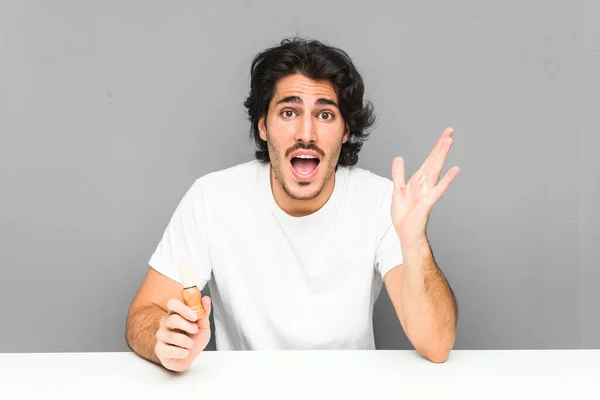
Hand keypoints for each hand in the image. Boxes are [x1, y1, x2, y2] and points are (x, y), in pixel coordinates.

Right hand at [155, 296, 211, 371]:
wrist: (188, 359)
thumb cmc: (193, 340)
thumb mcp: (203, 327)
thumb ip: (204, 314)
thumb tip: (206, 299)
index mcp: (175, 313)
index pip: (173, 303)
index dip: (184, 308)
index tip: (195, 316)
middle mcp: (165, 322)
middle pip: (173, 319)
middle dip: (188, 327)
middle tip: (195, 330)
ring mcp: (161, 335)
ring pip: (174, 337)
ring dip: (188, 343)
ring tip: (190, 344)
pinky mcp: (159, 348)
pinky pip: (171, 350)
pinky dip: (183, 353)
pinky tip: (183, 352)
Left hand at [391, 127, 459, 244]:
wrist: (406, 234)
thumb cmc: (405, 215)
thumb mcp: (398, 190)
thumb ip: (399, 174)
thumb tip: (399, 158)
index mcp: (418, 180)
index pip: (429, 159)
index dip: (436, 146)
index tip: (446, 133)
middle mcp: (425, 184)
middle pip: (434, 161)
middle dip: (441, 146)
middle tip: (450, 131)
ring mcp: (427, 193)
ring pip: (436, 171)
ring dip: (442, 156)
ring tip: (449, 142)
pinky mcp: (427, 203)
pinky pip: (437, 190)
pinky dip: (446, 180)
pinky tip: (454, 170)